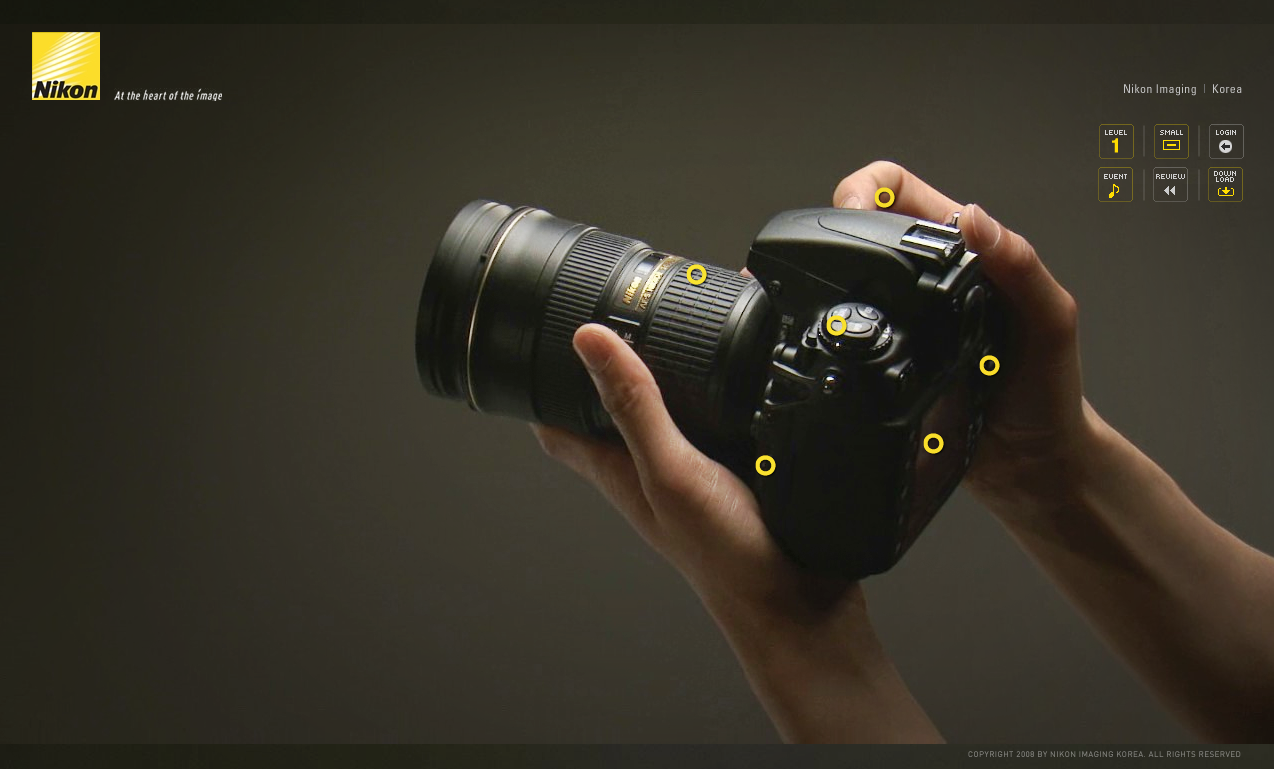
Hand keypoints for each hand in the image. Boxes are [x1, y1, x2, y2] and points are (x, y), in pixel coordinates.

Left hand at [532, 324, 940, 741]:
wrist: (797, 598)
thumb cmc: (725, 556)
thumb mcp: (671, 470)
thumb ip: (634, 406)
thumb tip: (590, 340)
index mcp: (616, 467)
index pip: (556, 422)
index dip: (540, 380)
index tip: (538, 337)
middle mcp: (648, 465)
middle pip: (611, 405)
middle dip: (608, 361)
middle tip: (610, 311)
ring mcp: (690, 467)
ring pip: (665, 408)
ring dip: (667, 372)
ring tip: (670, 326)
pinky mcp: (731, 468)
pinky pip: (714, 418)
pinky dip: (719, 390)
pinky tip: (738, 372)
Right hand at [832, 161, 1091, 518]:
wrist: (1029, 465)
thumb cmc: (1049, 392)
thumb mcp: (1049, 322)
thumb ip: (1020, 267)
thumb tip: (975, 221)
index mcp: (962, 253)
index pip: (896, 190)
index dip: (865, 190)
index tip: (848, 214)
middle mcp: (922, 280)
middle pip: (854, 229)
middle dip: (830, 231)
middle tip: (824, 258)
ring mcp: (896, 321)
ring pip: (839, 281)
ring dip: (821, 280)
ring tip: (815, 293)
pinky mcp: (876, 362)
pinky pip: (840, 335)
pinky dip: (824, 331)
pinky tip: (826, 338)